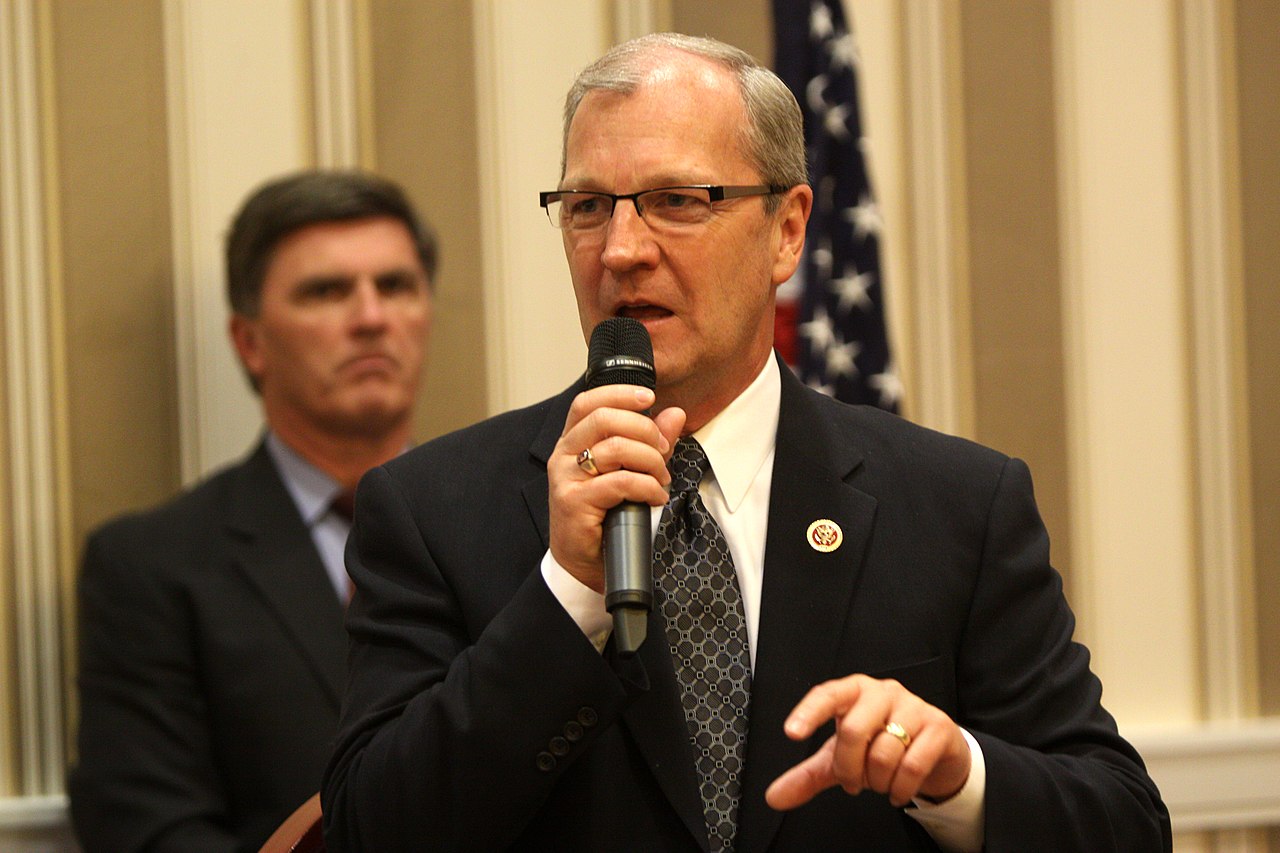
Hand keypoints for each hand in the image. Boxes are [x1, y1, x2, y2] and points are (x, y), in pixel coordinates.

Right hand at [548, 385, 684, 590]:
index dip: (619, 394)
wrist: (583, 563)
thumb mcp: (629, 472)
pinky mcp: (574, 502)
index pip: (588, 402)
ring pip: (615, 448)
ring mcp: (565, 478)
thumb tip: (675, 413)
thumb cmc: (604, 516)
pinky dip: (647, 487)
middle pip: (604, 418)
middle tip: (663, 450)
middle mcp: (563, 455)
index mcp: (572, 442)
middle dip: (644, 430)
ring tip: (661, 479)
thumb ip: (650, 441)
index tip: (650, 397)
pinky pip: (620, 482)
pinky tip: (655, 497)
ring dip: (650, 461)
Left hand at [765, 674, 970, 809]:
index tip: (792, 732)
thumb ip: (808, 775)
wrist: (935, 749)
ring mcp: (913, 707)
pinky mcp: (938, 727)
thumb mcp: (842, 758)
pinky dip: (900, 788)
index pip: (827, 695)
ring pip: (884, 751)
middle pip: (853, 729)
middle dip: (848, 767)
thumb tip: (775, 796)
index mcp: (854, 692)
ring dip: (876, 781)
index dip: (808, 712)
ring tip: (879, 783)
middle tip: (851, 782)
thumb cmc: (881, 744)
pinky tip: (897, 791)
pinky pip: (913, 764)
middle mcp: (883, 692)